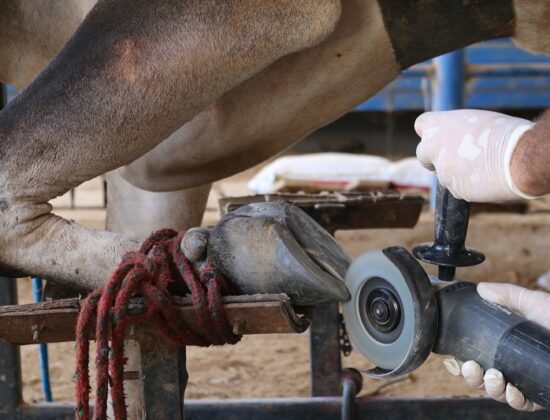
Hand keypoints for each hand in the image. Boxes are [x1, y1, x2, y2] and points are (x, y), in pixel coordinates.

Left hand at [415, 110, 535, 201]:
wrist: (519, 159)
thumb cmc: (507, 135)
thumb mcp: (479, 122)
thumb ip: (459, 131)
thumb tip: (456, 141)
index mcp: (442, 124)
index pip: (421, 124)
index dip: (430, 133)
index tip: (439, 138)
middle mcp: (435, 147)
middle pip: (422, 154)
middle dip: (432, 159)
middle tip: (450, 160)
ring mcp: (442, 170)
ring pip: (443, 174)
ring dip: (456, 174)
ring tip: (484, 167)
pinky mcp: (453, 189)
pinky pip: (457, 188)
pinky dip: (468, 186)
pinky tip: (487, 180)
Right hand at [443, 283, 549, 410]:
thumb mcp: (535, 303)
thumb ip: (508, 295)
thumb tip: (480, 288)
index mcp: (506, 345)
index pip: (476, 355)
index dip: (460, 360)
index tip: (453, 359)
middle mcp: (513, 364)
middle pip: (481, 377)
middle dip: (470, 376)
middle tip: (471, 367)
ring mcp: (526, 381)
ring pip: (497, 392)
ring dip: (489, 387)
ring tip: (494, 377)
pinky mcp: (541, 395)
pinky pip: (521, 404)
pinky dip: (514, 399)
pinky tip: (514, 390)